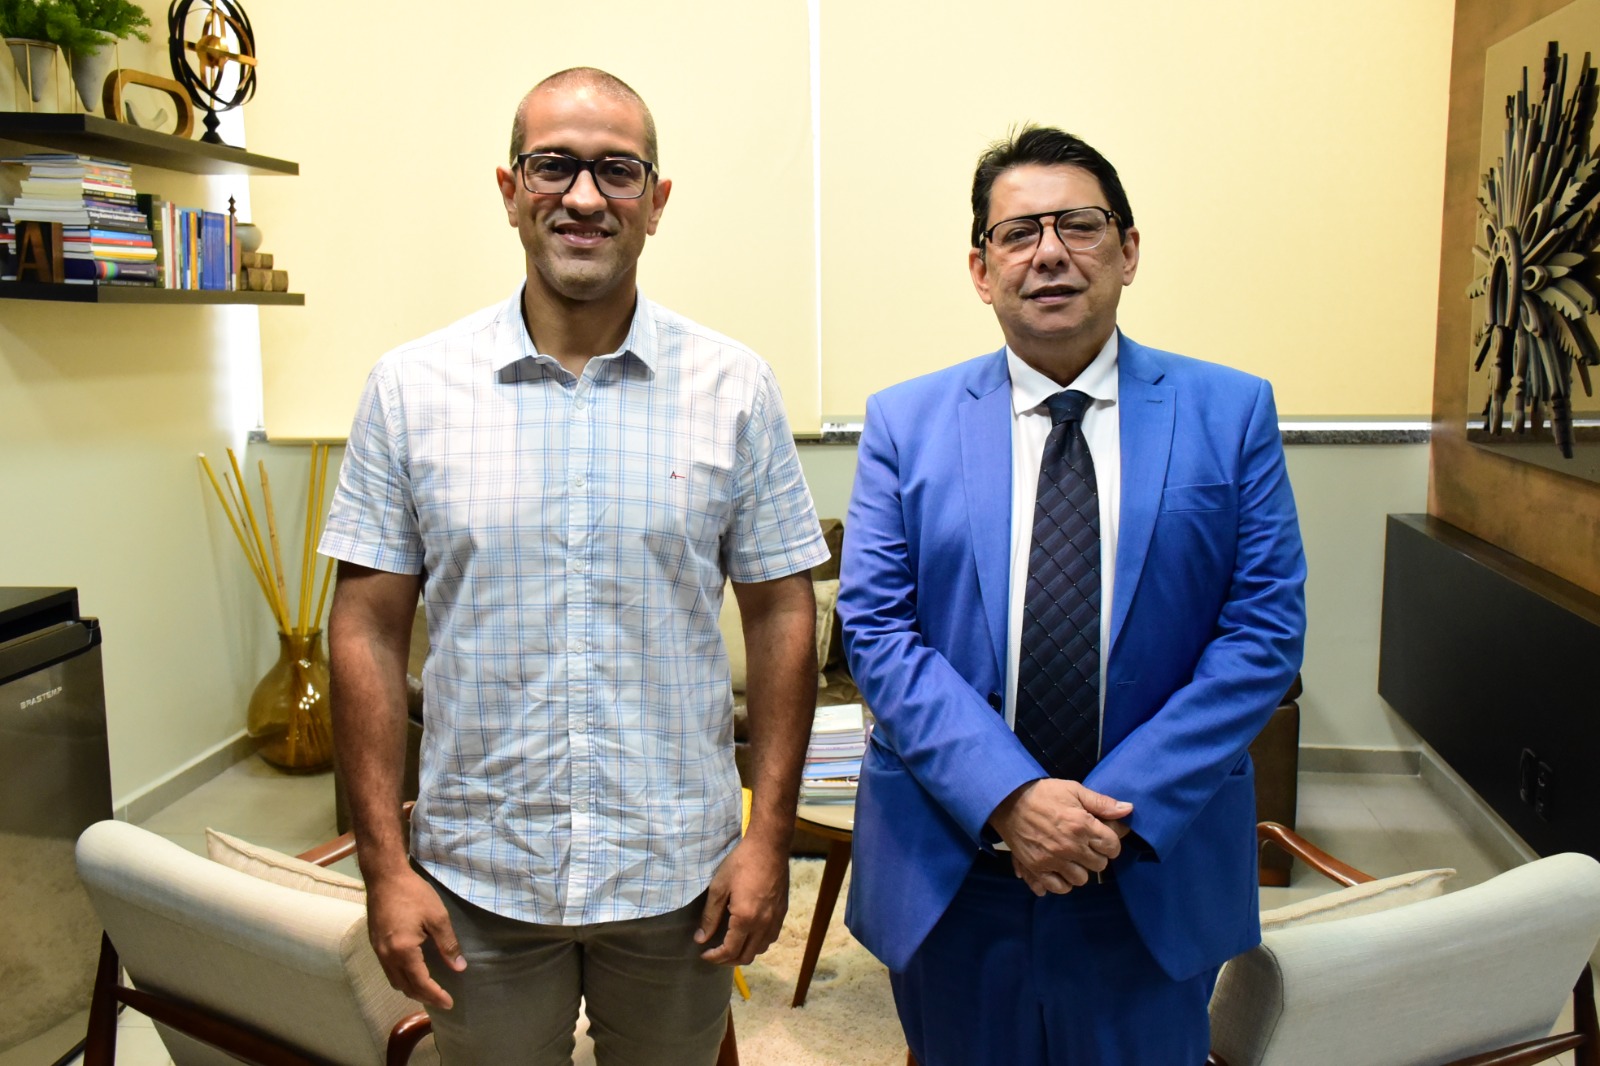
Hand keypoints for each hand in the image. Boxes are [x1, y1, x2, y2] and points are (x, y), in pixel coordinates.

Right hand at [365, 866, 466, 1008]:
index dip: (435, 995)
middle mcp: (387, 956)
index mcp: (403, 951)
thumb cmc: (413, 894)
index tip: (449, 1003)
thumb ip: (448, 944)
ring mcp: (378, 951)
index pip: (420, 982)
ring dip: (411, 989)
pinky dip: (401, 978)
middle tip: (441, 1000)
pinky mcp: (375, 944)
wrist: (385, 877)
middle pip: (405, 987)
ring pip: (394, 981)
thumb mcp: (437, 917)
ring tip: (428, 990)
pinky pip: (388, 970)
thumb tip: (459, 967)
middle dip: (423, 997)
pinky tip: (413, 973)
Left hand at [695, 836, 788, 965]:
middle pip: (746, 956)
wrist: (770, 846)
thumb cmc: (741, 863)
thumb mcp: (719, 887)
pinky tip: (748, 933)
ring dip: (744, 952)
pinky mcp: (782, 912)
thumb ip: (710, 916)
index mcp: (746, 919)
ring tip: (730, 945)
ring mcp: (775, 920)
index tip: (703, 954)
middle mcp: (763, 925)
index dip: (715, 957)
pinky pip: (770, 938)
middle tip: (714, 954)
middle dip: (728, 960)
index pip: (730, 951)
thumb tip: (701, 938)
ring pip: (760, 950)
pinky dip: (758, 943)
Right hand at [988, 779, 1131, 889]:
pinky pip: (1059, 887)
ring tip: (1072, 857)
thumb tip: (1128, 810)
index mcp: (1082, 825)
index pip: (1112, 847)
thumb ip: (1102, 803)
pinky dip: (1062, 882)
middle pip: (1099, 865)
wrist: (1008, 800)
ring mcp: (1053, 859)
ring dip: (1080, 869)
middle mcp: (1070, 845)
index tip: (1101, 837)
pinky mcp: (1037, 868)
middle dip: (1096, 855)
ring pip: (1082, 879)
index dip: (1110, 842)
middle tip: (1085, 845)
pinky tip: (1060, 869)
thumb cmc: (1044, 793)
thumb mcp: (1074, 790)